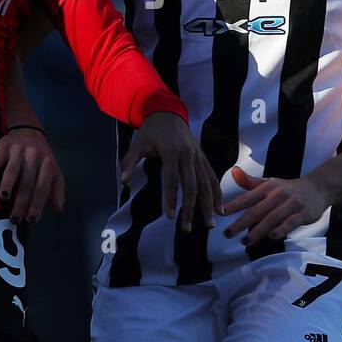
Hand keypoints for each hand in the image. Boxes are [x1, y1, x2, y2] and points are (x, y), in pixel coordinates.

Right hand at [0, 127, 65, 223]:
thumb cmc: (42, 158)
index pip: (42, 188)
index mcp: (47, 165)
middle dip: (21, 202)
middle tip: (14, 218)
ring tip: (4, 197)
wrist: (29, 131)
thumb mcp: (54, 171)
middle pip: (27, 183)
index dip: (37, 205)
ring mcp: (18, 150)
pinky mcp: (4, 146)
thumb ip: (56, 190)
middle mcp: (34, 157)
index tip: (31, 220)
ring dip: (8, 184)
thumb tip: (59, 210)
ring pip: (13, 170)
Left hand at [120, 112, 222, 231]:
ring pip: (206, 184)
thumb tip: (122, 181)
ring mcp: (198, 157)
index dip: (171, 198)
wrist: (168, 112)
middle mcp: (188, 155)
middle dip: (190, 208)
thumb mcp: (137, 142)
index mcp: (171, 151)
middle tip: (186, 228)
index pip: (171, 179)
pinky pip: (212, 177)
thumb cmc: (151, 130)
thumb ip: (130, 162)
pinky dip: (217, 193)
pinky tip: (220, 209)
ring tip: (209, 224)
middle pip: (191, 185)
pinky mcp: (203, 158)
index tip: (170, 217)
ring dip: (208, 205)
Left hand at [224, 167, 329, 245]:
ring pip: (272, 218)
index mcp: (267, 188)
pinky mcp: (303, 213)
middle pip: (256, 211)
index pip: (247, 198)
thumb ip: (250, 182)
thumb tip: (233, 171)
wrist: (318, 187)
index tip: (220, 214)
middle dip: (240, 223)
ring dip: (258, 231)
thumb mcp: (269, 182)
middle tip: (228, 234)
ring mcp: (291, 204)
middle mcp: (277, 195)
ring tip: (245, 241)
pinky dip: (281, 230)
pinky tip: (272, 237)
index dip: (233, 206)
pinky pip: (291, 222)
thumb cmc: (289, 188)